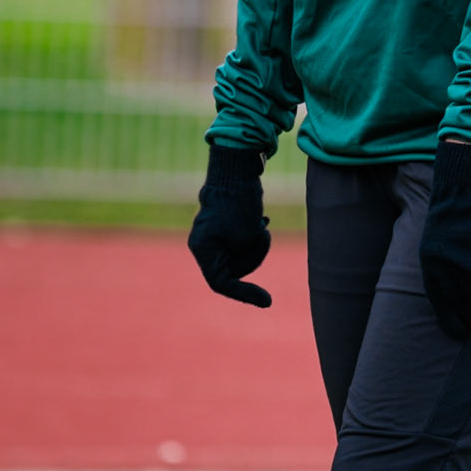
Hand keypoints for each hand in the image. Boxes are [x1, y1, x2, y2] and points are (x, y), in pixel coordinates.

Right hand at [187, 143, 271, 308]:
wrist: (236, 169)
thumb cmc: (240, 202)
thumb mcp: (249, 236)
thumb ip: (249, 258)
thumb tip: (251, 267)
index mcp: (202, 249)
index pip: (222, 283)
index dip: (245, 294)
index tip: (268, 300)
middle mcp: (204, 245)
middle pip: (234, 270)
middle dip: (255, 255)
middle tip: (262, 234)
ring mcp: (214, 237)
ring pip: (242, 257)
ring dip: (256, 244)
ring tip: (260, 223)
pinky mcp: (224, 229)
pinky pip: (242, 243)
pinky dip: (254, 237)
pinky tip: (260, 221)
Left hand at [418, 140, 470, 341]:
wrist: (463, 182)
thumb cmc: (455, 205)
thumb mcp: (441, 234)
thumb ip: (447, 257)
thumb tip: (460, 277)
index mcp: (428, 259)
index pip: (437, 298)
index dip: (447, 317)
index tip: (457, 332)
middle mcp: (441, 264)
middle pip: (455, 301)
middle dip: (467, 319)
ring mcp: (460, 261)